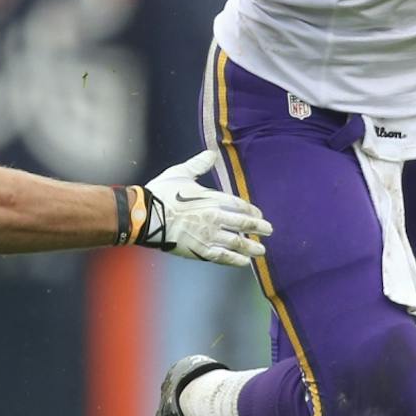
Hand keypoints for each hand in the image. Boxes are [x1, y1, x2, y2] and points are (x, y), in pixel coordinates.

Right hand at [133, 150, 271, 266]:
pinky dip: (234, 260)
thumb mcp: (180, 173)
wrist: (145, 216)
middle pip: (243, 224)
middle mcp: (214, 218)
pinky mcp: (198, 250)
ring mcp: (207, 236)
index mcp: (211, 199)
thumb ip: (198, 165)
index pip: (239, 205)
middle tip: (270, 231)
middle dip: (259, 228)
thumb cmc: (161, 193)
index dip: (251, 210)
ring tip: (262, 250)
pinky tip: (244, 262)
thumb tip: (212, 154)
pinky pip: (221, 256)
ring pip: (236, 242)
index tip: (259, 214)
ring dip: (251, 246)